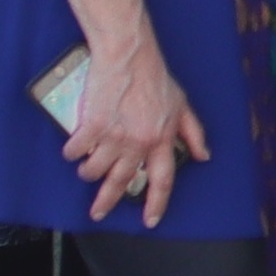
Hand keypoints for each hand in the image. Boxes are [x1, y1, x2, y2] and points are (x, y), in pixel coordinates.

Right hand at [59, 30, 202, 221]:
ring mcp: (115, 136)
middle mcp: (139, 143)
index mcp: (161, 139)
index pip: (162, 180)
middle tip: (98, 213)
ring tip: (86, 170)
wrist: (130, 55)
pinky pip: (77, 150)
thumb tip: (203, 155)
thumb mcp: (182, 105)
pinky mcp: (93, 125)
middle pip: (122, 182)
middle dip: (107, 202)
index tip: (150, 220)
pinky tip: (73, 151)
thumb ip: (193, 132)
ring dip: (89, 173)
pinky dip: (72, 153)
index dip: (156, 203)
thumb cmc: (155, 77)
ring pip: (96, 170)